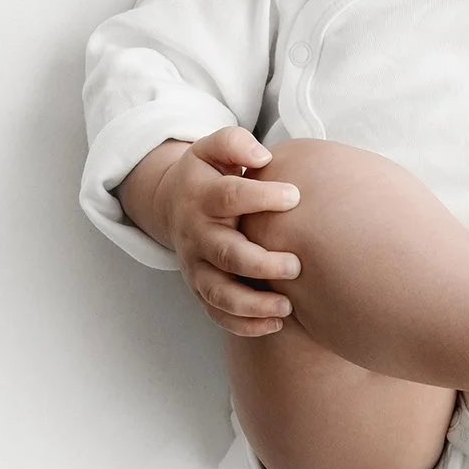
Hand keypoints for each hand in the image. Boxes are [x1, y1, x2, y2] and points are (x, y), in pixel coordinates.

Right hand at [155, 126, 301, 337]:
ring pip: (219, 292)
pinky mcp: (200, 288)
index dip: (261, 197)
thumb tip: (262, 156)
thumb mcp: (212, 148)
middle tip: (296, 265)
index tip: (295, 196)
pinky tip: (276, 323)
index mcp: (202, 196)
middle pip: (226, 253)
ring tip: (287, 307)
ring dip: (252, 304)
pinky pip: (218, 313)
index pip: (229, 197)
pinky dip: (244, 325)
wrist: (172, 203)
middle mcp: (197, 234)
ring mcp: (196, 265)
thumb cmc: (209, 174)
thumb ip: (234, 143)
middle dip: (260, 263)